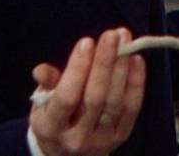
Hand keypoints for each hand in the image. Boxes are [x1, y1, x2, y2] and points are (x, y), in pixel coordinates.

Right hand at [29, 29, 145, 155]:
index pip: (66, 97)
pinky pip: (132, 107)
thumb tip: (42, 70)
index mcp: (51, 127)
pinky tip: (136, 60)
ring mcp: (101, 139)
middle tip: (112, 35)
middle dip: (104, 63)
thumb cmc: (54, 117)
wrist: (67, 154)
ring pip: (116, 101)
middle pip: (95, 98)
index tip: (86, 42)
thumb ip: (46, 84)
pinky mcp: (121, 137)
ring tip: (125, 41)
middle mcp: (77, 137)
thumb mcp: (42, 103)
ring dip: (122, 68)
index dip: (77, 69)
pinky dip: (137, 82)